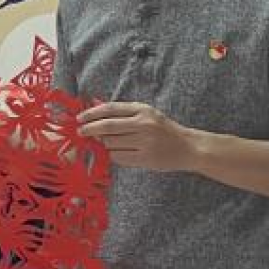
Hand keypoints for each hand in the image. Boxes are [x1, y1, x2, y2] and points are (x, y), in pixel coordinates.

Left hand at [78, 101, 196, 171]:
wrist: (188, 147)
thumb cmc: (163, 129)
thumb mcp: (147, 114)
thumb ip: (123, 112)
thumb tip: (94, 111)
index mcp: (143, 110)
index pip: (110, 109)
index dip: (92, 113)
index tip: (80, 118)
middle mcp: (144, 124)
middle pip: (107, 127)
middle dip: (90, 129)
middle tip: (81, 132)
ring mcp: (145, 142)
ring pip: (111, 143)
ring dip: (103, 144)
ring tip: (104, 143)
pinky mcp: (145, 158)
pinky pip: (119, 157)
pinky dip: (112, 155)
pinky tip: (115, 152)